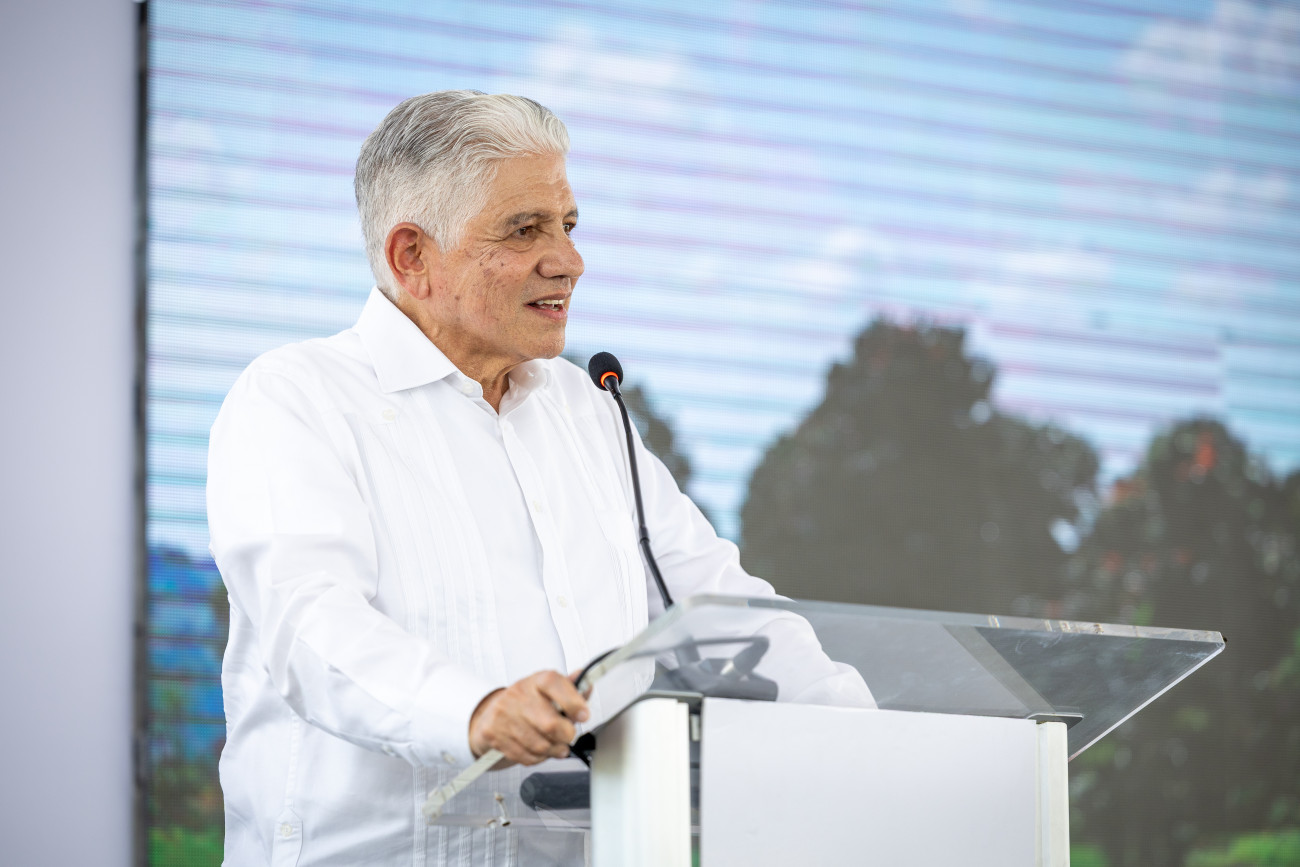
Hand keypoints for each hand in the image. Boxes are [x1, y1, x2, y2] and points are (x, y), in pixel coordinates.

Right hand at [468, 670, 589, 765]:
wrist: (494, 713)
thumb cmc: (528, 702)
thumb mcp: (550, 691)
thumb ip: (572, 690)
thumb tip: (587, 686)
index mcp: (536, 681)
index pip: (554, 683)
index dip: (573, 701)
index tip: (584, 715)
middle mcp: (518, 694)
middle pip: (550, 723)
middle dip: (566, 735)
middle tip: (568, 736)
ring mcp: (504, 714)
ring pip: (539, 745)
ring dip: (553, 750)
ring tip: (556, 745)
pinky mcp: (493, 733)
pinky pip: (525, 756)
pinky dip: (538, 758)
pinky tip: (538, 750)